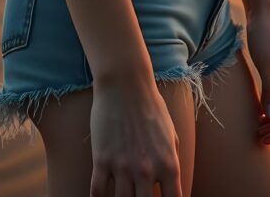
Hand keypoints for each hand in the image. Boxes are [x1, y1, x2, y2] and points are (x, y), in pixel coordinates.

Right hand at [89, 76, 182, 195]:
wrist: (125, 83)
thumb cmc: (151, 106)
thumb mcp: (171, 134)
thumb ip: (172, 162)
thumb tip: (170, 185)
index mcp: (168, 164)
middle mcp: (146, 170)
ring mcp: (122, 166)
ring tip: (123, 195)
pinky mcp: (101, 160)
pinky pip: (97, 193)